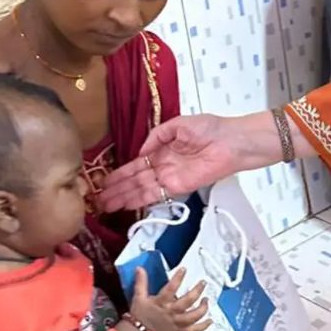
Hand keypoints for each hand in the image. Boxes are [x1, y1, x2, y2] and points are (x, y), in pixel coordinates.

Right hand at [99, 115, 242, 211]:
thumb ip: (157, 136)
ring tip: (104, 205)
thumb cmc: (211, 129)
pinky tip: (125, 205)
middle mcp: (163, 166)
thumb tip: (140, 152)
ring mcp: (170, 178)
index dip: (120, 173)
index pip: (136, 165)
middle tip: (97, 199)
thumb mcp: (178, 124)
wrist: (233, 142)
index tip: (103, 181)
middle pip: (135, 180)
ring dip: (123, 197)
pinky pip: (156, 195)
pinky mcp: (179, 187)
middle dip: (116, 189)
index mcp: (162, 150)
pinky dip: (140, 200)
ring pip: (141, 190)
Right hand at [129, 266, 210, 330]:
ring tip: (206, 300)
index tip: (184, 269)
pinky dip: (203, 326)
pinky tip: (210, 320)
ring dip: (202, 308)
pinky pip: (194, 330)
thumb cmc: (139, 316)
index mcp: (161, 303)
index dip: (178, 278)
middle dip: (197, 291)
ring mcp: (177, 323)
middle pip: (187, 301)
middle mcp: (171, 312)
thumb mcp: (139, 297)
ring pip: (193, 316)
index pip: (171, 288)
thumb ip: (141, 282)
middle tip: (203, 283)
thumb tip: (140, 268)